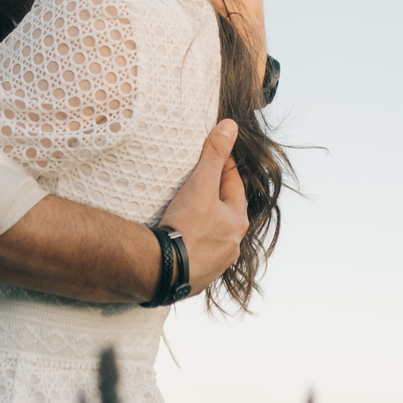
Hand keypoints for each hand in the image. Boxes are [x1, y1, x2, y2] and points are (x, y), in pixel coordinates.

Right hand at [160, 121, 247, 292]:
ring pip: (214, 235)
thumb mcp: (201, 185)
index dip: (222, 166)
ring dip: (204, 224)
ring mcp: (217, 263)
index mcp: (238, 220)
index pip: (233, 183)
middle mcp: (233, 244)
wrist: (164, 271)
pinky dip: (193, 245)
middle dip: (214, 196)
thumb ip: (214, 155)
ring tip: (186, 213)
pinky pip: (199, 255)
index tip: (212, 155)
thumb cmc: (186, 225)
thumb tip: (230, 126)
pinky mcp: (200, 277)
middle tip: (197, 182)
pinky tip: (180, 241)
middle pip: (225, 211)